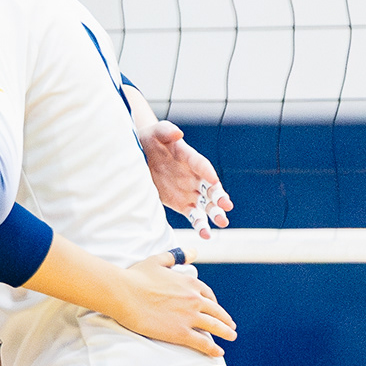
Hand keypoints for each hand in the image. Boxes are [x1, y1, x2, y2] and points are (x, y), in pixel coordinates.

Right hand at [99, 248, 235, 357]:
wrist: (123, 293)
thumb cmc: (136, 276)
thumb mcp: (158, 260)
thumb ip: (176, 256)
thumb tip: (193, 251)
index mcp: (190, 283)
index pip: (208, 295)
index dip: (214, 303)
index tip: (216, 309)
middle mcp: (194, 300)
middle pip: (216, 312)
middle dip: (225, 320)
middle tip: (230, 326)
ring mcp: (189, 317)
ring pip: (214, 327)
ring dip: (225, 333)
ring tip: (230, 337)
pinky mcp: (180, 333)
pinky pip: (203, 342)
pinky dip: (213, 349)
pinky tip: (218, 352)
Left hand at [138, 120, 231, 237]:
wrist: (139, 155)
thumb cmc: (150, 140)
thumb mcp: (155, 133)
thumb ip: (166, 131)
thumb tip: (177, 133)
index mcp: (190, 158)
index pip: (201, 164)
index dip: (207, 171)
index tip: (213, 180)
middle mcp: (194, 176)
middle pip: (210, 187)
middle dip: (219, 196)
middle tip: (226, 205)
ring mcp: (190, 191)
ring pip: (207, 204)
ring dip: (214, 213)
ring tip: (222, 222)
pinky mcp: (182, 204)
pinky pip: (194, 216)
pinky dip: (200, 225)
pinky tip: (205, 234)